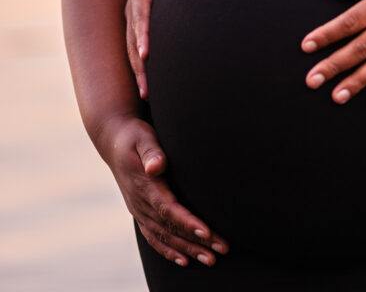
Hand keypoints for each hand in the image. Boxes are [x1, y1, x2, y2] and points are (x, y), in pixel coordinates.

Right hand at [98, 113, 227, 266]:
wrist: (113, 140)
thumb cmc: (134, 135)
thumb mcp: (142, 136)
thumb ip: (151, 150)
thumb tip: (156, 166)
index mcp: (143, 186)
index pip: (167, 209)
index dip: (186, 222)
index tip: (207, 232)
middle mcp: (140, 203)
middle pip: (170, 228)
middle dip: (196, 242)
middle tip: (221, 250)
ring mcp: (139, 210)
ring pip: (164, 237)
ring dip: (187, 250)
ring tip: (210, 259)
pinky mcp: (141, 212)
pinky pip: (154, 238)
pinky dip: (169, 251)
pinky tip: (185, 260)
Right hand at [125, 0, 174, 98]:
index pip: (141, 17)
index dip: (143, 36)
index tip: (147, 54)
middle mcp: (133, 8)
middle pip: (133, 41)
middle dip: (139, 66)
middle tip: (147, 89)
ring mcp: (133, 17)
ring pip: (133, 49)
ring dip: (139, 71)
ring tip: (147, 95)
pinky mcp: (138, 23)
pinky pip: (137, 47)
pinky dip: (141, 66)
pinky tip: (150, 84)